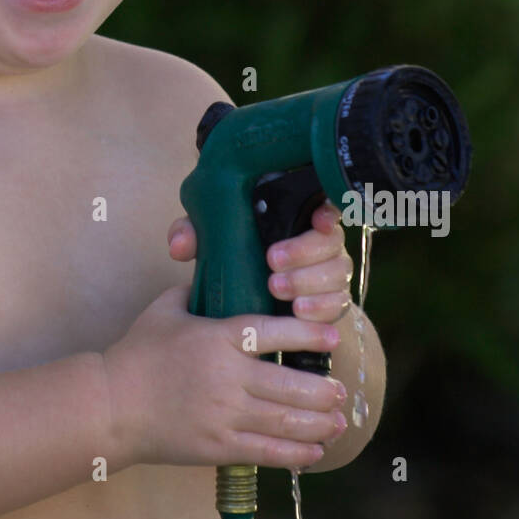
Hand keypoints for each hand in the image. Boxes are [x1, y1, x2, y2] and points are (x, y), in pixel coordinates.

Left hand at [167, 200, 353, 324]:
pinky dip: (319, 308)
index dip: (326, 213)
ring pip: (337, 274)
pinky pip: (339, 304)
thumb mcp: (214, 245)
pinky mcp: (333, 303)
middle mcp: (321, 244)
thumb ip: (195, 235)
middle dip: (303, 252)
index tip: (316, 222)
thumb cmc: (237, 262)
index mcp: (297, 220)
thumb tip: (179, 245)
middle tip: (272, 262)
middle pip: (331, 242)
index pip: (324, 206)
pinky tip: (298, 312)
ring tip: (277, 288)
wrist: (258, 306)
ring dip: (308, 282)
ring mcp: (331, 274)